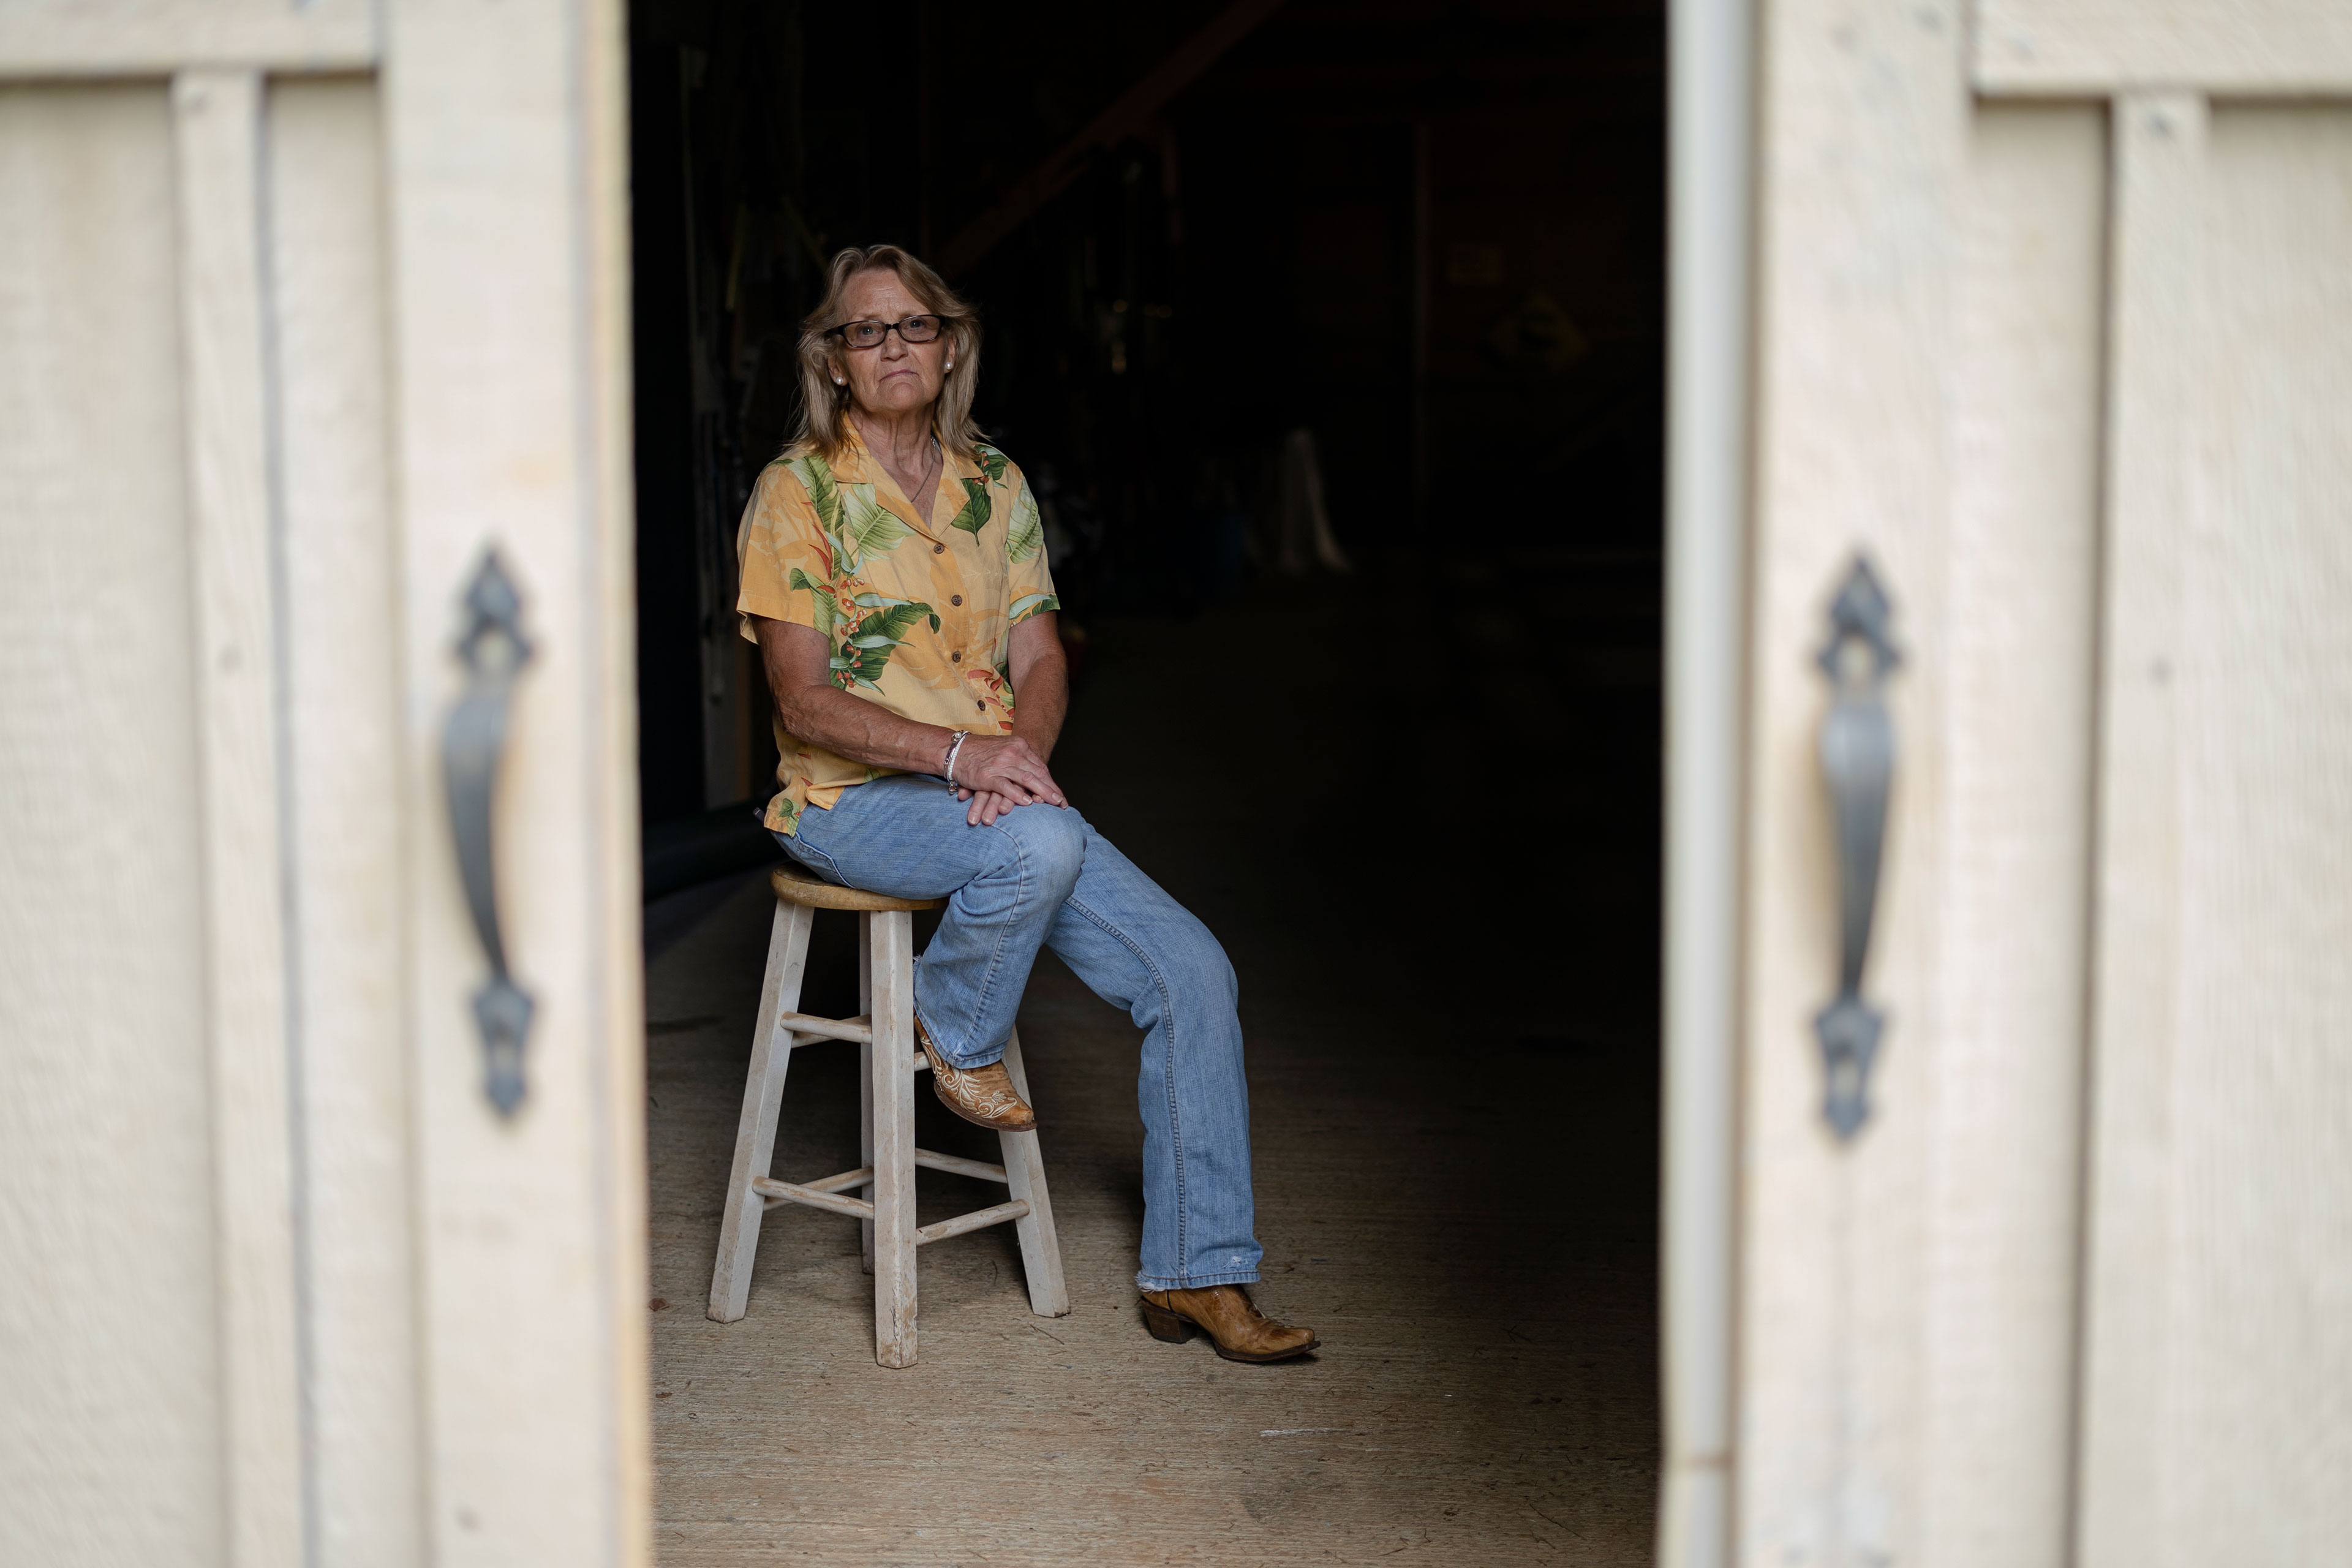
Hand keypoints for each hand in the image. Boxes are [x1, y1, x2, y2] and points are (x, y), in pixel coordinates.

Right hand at [949, 734, 1066, 819]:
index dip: (1051, 783)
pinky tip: (1028, 803)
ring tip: (1052, 803)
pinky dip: (1018, 795)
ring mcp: (1000, 763)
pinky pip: (1006, 786)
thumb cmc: (981, 752)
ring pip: (1026, 779)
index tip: (1059, 796)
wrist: (955, 749)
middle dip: (1051, 790)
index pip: (1040, 767)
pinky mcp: (988, 775)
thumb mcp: (1005, 750)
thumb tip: (1036, 778)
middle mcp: (1012, 753)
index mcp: (1019, 746)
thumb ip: (1020, 761)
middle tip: (1061, 803)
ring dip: (1041, 793)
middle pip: (1037, 773)